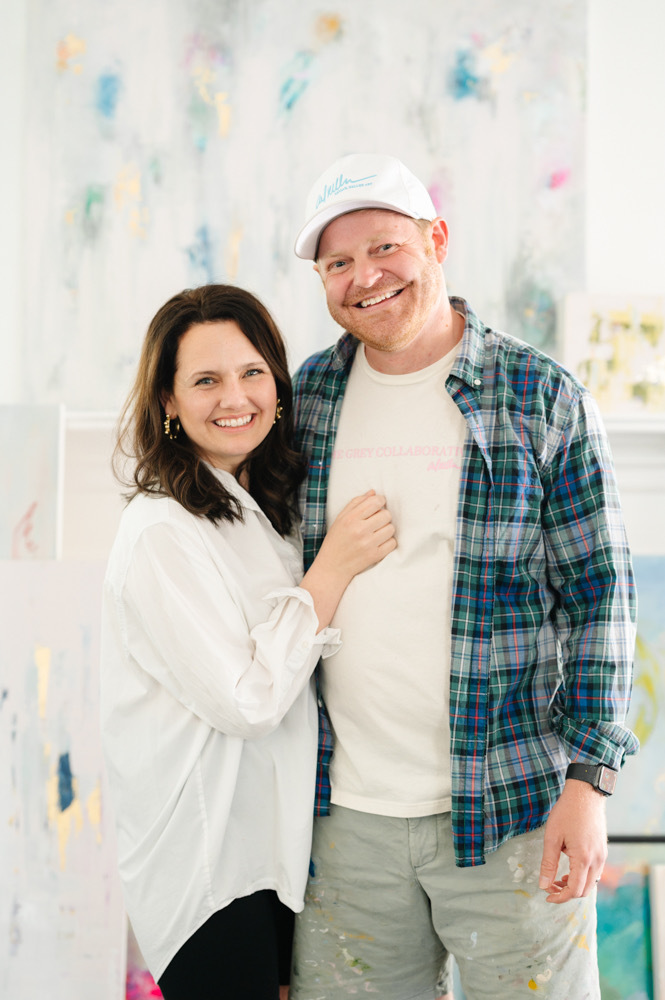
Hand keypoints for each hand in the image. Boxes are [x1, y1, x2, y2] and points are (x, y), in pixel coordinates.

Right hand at [319, 490, 395, 580]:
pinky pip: (392, 543)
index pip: (375, 502)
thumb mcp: (340, 518)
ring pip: (391, 529)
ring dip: (386, 529)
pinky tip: (379, 543)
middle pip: (386, 515)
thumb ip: (356, 503)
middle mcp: (359, 530)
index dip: (380, 501)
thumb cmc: (336, 540)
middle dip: (383, 516)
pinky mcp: (374, 556)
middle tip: (376, 522)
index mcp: (350, 519)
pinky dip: (388, 542)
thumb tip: (373, 492)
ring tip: (377, 533)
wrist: (332, 566)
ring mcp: (368, 544)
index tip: (378, 506)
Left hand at [538, 778, 607, 903]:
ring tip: (558, 877)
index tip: (547, 895)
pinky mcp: (603, 850)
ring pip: (591, 882)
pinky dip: (583, 875)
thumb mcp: (552, 837)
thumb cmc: (567, 812)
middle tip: (550, 886)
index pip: (574, 890)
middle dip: (566, 893)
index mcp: (583, 859)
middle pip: (584, 890)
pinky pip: (595, 871)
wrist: (585, 794)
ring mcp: (602, 855)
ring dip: (575, 884)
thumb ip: (548, 863)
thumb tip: (543, 884)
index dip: (560, 897)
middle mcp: (597, 860)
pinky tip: (570, 867)